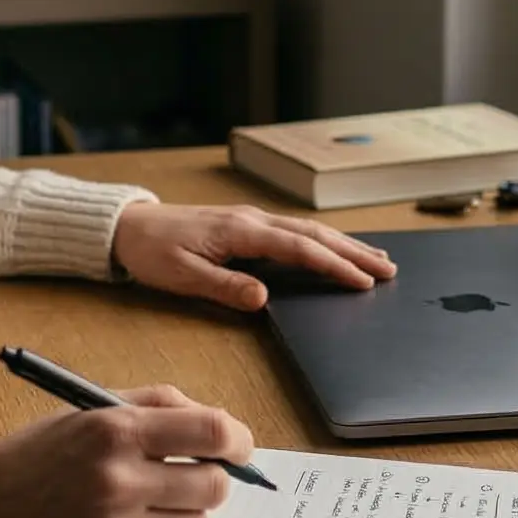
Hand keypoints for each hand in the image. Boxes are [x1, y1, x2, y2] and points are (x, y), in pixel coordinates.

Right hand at [0, 385, 249, 517]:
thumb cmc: (31, 459)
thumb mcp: (83, 410)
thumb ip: (152, 406)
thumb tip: (218, 426)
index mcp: (114, 429)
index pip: (212, 431)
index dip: (237, 440)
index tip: (239, 446)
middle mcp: (119, 479)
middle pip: (214, 485)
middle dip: (210, 479)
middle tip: (188, 476)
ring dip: (183, 513)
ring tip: (147, 503)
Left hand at [111, 202, 397, 311]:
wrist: (128, 227)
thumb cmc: (152, 252)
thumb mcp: (182, 276)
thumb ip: (224, 287)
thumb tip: (264, 297)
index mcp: (241, 231)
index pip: (299, 249)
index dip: (334, 266)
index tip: (364, 281)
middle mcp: (252, 220)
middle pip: (314, 235)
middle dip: (354, 252)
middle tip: (389, 269)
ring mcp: (251, 220)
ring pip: (308, 230)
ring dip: (344, 244)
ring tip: (377, 258)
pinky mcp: (246, 226)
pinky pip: (294, 231)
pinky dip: (322, 240)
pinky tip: (334, 248)